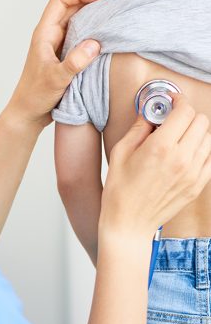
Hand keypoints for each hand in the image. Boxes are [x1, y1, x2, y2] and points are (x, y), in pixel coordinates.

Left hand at [7, 0, 105, 128]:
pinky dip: (93, 32)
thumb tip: (94, 43)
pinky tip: (106, 37)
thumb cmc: (35, 95)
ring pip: (76, 21)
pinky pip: (80, 36)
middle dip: (90, 1)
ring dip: (93, 16)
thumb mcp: (56, 79)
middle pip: (70, 7)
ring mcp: (57, 44)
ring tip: (113, 16)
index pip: (60, 1)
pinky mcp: (64, 54)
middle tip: (113, 4)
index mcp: (44, 33)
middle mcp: (50, 35)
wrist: (28, 112)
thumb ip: (74, 62)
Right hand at [99, 94, 210, 239]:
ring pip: (209, 138)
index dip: (178, 101)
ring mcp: (193, 173)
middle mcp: (182, 159)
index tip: (171, 102)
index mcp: (161, 148)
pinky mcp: (197, 185)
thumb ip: (139, 127)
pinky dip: (202, 149)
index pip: (185, 112)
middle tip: (173, 118)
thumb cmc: (121, 188)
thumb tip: (150, 111)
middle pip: (201, 121)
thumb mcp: (121, 151)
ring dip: (196, 131)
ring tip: (178, 136)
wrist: (129, 222)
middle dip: (187, 114)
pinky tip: (186, 151)